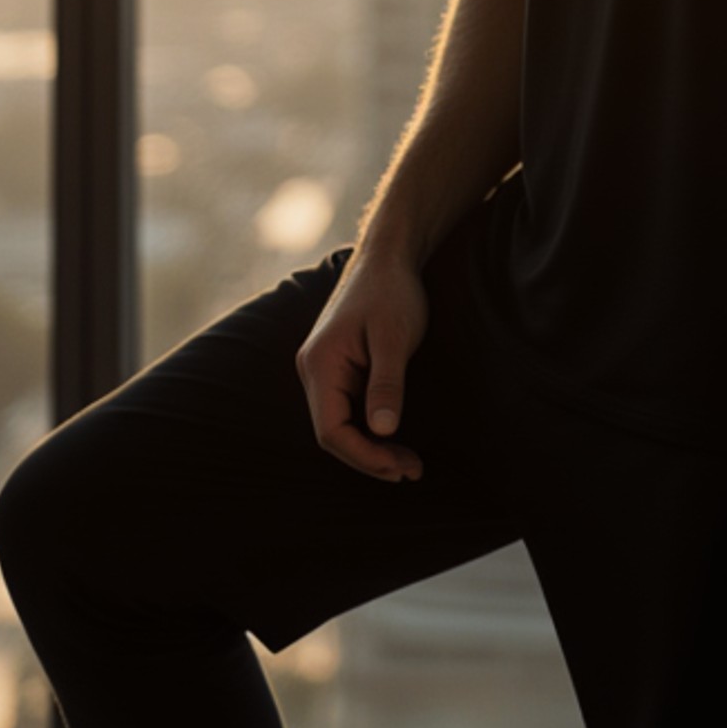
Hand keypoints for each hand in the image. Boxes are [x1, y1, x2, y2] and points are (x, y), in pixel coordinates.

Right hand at [295, 249, 428, 482]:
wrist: (388, 256)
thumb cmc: (391, 291)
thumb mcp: (394, 337)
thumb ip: (387, 384)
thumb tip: (382, 431)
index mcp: (320, 364)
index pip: (331, 431)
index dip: (364, 457)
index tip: (400, 467)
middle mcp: (314, 370)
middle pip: (334, 433)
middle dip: (371, 458)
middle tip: (412, 471)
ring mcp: (324, 369)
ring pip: (341, 424)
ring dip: (373, 447)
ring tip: (409, 464)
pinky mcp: (339, 368)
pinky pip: (349, 409)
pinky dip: (371, 428)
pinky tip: (394, 439)